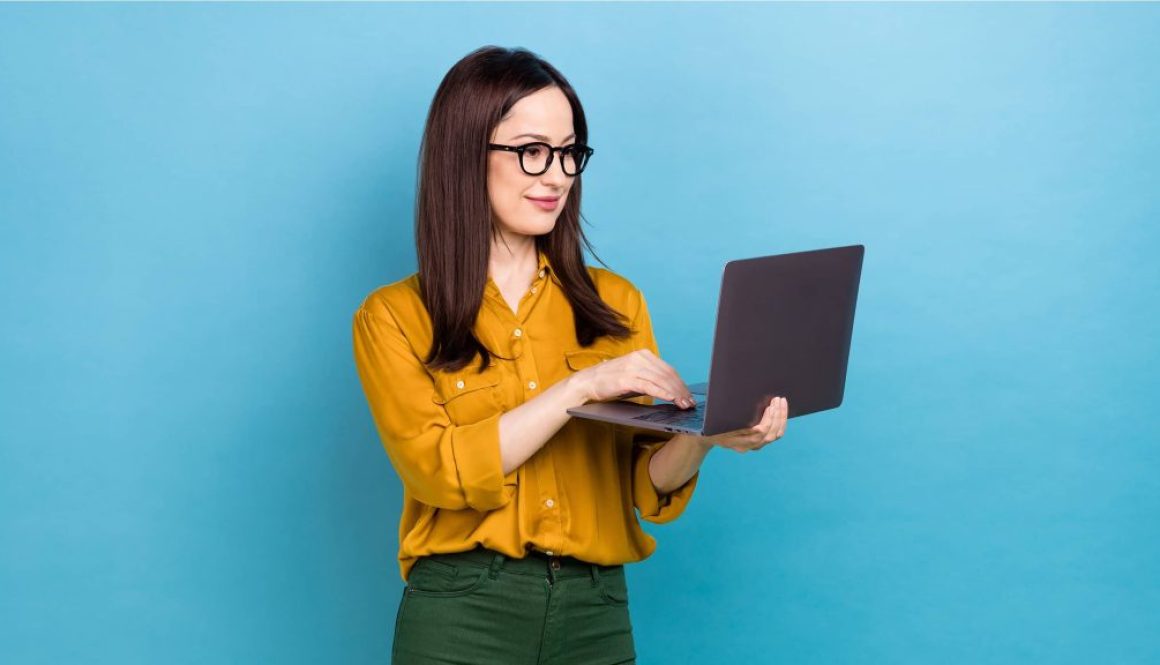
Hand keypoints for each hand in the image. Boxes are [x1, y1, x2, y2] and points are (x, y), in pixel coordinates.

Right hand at [574, 349, 695, 408]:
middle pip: (668, 374)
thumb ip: (650, 379)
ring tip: (683, 404)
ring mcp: (633, 367)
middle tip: (690, 403)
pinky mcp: (626, 377)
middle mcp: (640, 358)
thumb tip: (671, 390)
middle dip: (681, 390)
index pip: (668, 370)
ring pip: (661, 380)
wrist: (587, 382)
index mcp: (643, 355)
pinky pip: (649, 385)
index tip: (689, 396)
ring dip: (675, 393)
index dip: (681, 384)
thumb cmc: (611, 381)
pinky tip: (670, 399)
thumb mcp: (634, 377)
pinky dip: (662, 392)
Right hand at [689, 396, 788, 453]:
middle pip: (769, 435)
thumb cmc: (711, 423)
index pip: (758, 433)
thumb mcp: (715, 418)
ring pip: (775, 436)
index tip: (769, 406)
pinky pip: (775, 435)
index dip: (767, 420)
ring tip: (781, 402)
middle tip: (777, 399)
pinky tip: (781, 410)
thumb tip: (740, 400)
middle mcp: (747, 446)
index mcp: (736, 441)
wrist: (708, 435)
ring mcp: (754, 446)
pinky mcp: (759, 442)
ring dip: (781, 419)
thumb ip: (728, 414)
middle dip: (777, 416)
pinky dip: (780, 423)